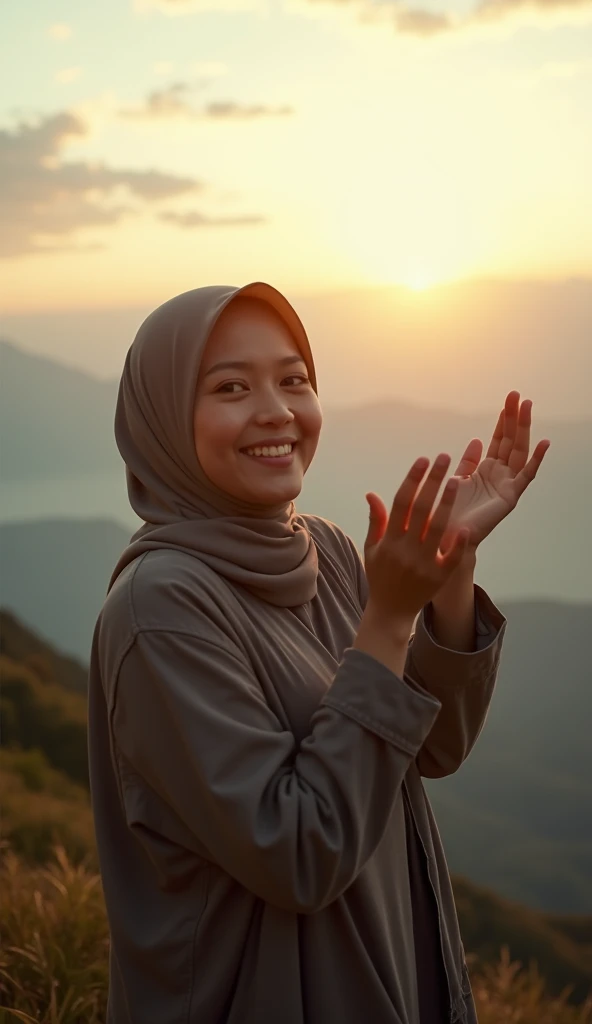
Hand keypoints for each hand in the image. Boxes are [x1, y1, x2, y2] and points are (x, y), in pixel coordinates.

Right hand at [363, 454, 469, 627]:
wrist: (391, 611)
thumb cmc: (381, 576)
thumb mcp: (372, 549)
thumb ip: (376, 521)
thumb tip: (372, 493)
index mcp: (390, 541)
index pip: (401, 503)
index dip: (412, 479)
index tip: (422, 460)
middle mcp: (406, 550)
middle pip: (421, 509)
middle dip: (432, 481)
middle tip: (443, 458)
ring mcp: (424, 564)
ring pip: (438, 528)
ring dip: (448, 502)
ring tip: (457, 478)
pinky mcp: (439, 577)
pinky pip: (451, 557)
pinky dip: (459, 542)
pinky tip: (467, 524)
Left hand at [439, 391, 550, 552]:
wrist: (443, 536)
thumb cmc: (447, 512)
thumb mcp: (457, 479)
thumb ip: (467, 462)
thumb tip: (476, 441)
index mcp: (486, 470)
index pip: (499, 440)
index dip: (503, 421)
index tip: (508, 401)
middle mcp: (500, 476)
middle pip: (510, 441)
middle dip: (514, 418)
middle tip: (517, 395)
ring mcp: (507, 486)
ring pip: (518, 451)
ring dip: (523, 429)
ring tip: (527, 406)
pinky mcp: (510, 498)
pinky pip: (526, 476)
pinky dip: (536, 460)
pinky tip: (544, 443)